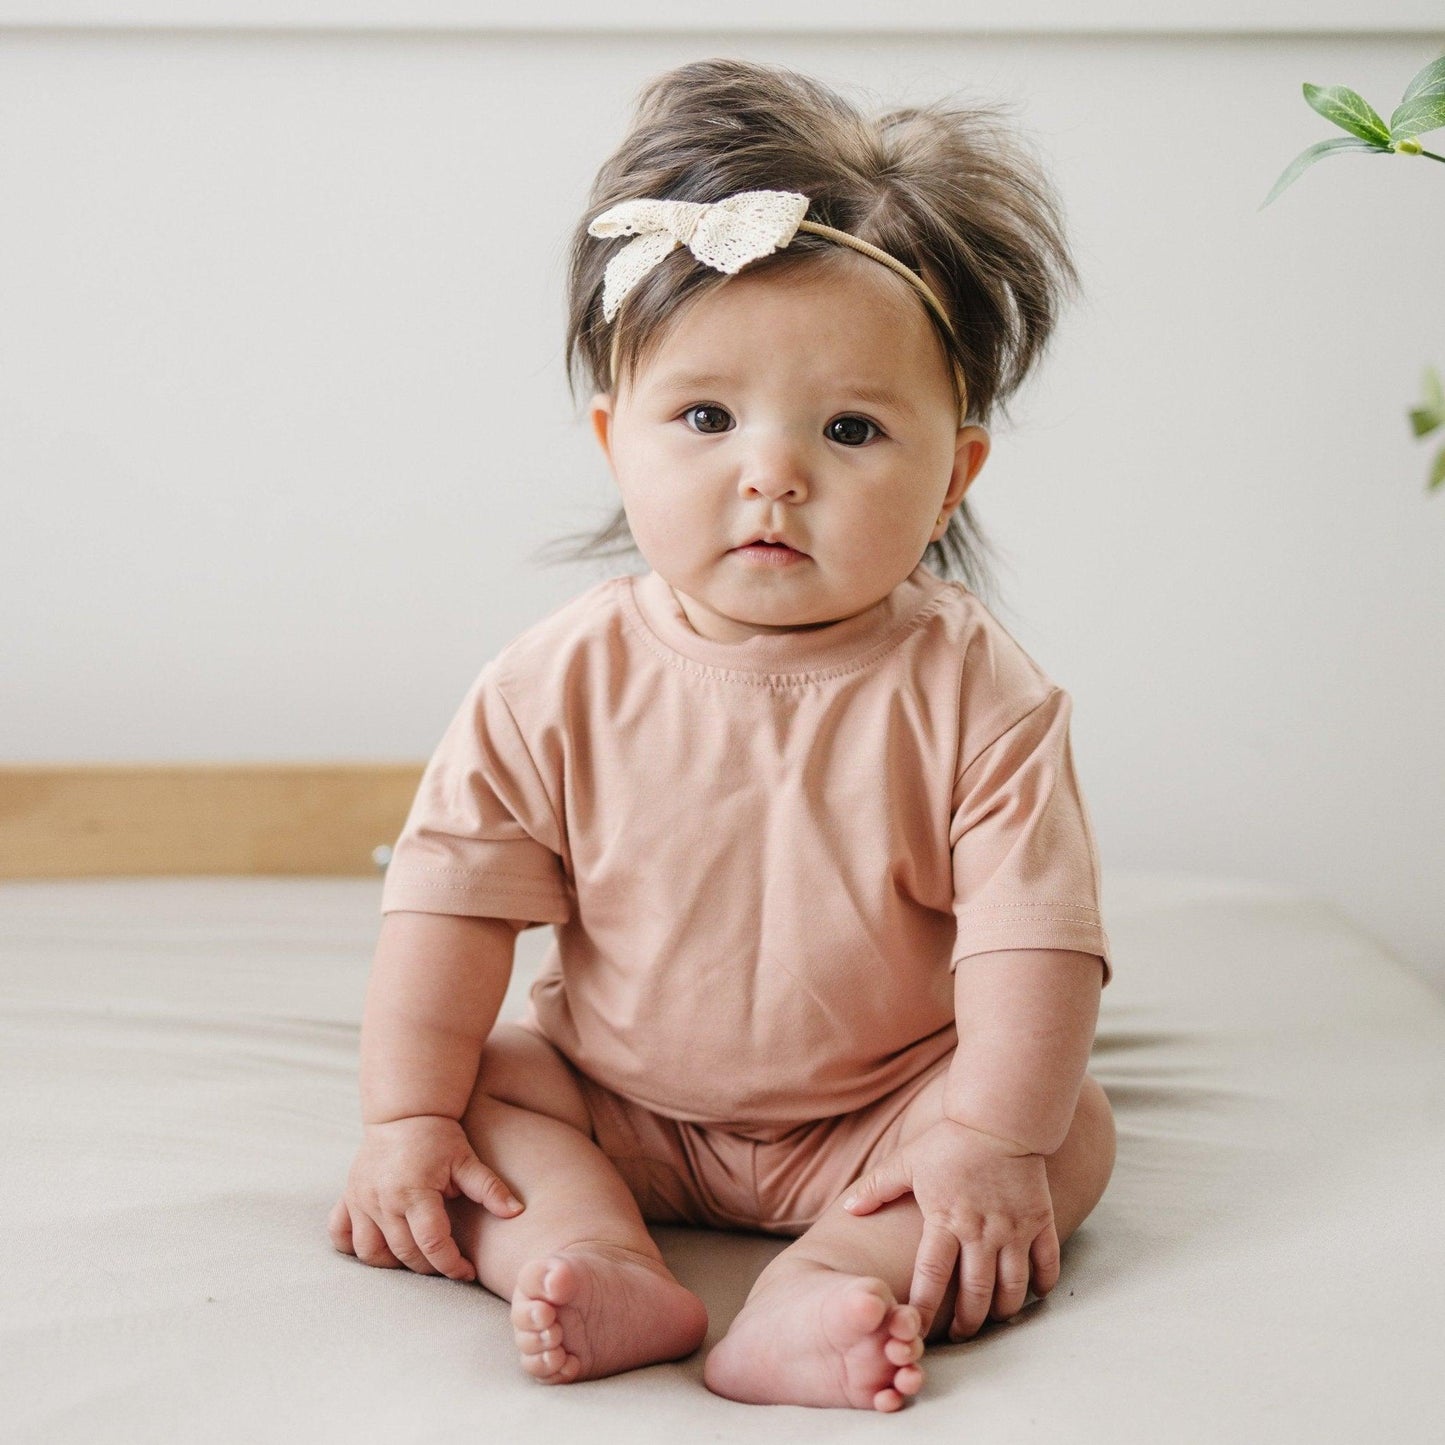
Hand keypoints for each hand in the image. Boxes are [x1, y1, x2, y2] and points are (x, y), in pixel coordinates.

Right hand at [327, 1114, 522, 1280]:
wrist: (404, 1113)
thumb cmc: (438, 1137)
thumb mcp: (466, 1159)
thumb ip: (489, 1188)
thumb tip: (516, 1211)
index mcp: (415, 1191)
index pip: (432, 1243)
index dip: (452, 1264)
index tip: (467, 1271)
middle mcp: (383, 1200)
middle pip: (404, 1253)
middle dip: (429, 1267)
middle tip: (447, 1264)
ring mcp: (361, 1200)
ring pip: (370, 1253)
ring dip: (393, 1264)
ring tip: (416, 1257)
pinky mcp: (348, 1198)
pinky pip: (341, 1235)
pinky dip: (355, 1248)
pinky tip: (378, 1247)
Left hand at [843, 1118, 1059, 1340]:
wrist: (999, 1118)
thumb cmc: (949, 1141)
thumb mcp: (906, 1162)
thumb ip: (876, 1188)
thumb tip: (848, 1210)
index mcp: (945, 1219)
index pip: (931, 1277)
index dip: (924, 1308)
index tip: (915, 1328)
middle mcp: (981, 1231)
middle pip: (976, 1293)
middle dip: (967, 1323)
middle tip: (959, 1337)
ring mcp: (1014, 1228)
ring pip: (1013, 1287)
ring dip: (1003, 1311)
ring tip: (993, 1320)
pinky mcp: (1040, 1221)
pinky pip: (1047, 1264)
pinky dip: (1042, 1285)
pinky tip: (1032, 1295)